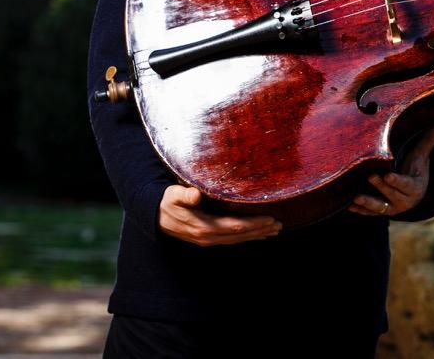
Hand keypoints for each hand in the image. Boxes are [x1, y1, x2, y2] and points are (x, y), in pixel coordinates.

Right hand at [157, 184, 281, 245]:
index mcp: (203, 226)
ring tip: (274, 230)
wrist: (154, 216)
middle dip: (260, 230)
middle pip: (240, 235)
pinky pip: (232, 239)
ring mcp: (209, 239)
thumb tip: (195, 195)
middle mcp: (208, 236)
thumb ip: (184, 195)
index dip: (253, 224)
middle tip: (279, 225)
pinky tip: (258, 234)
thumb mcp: (172, 195)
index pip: (234, 226)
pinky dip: (247, 237)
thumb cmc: (166, 202)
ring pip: (238, 239)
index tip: (270, 219)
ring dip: (256, 235)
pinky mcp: (208, 238)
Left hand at [350, 122, 433, 216]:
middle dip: (381, 187)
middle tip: (370, 177)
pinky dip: (361, 211)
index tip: (388, 175)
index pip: (406, 184)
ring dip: (368, 203)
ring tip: (356, 198)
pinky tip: (350, 207)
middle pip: (392, 195)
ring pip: (380, 208)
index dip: (397, 181)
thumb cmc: (415, 168)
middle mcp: (404, 201)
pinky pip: (370, 213)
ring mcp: (391, 208)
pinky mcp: (380, 212)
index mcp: (415, 187)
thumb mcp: (421, 155)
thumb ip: (430, 140)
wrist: (411, 189)